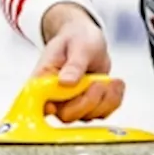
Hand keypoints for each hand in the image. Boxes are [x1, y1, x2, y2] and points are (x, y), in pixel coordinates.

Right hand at [34, 2, 124, 122]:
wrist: (87, 38)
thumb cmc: (77, 37)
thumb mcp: (78, 45)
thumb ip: (73, 64)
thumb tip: (65, 82)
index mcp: (44, 80)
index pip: (38, 103)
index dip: (47, 109)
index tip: (59, 106)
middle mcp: (55, 96)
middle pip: (67, 115)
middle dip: (88, 101)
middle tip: (99, 82)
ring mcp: (72, 103)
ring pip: (87, 116)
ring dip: (104, 100)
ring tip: (110, 80)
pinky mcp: (89, 106)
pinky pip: (102, 113)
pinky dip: (113, 100)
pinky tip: (115, 84)